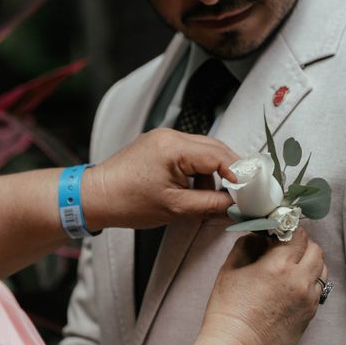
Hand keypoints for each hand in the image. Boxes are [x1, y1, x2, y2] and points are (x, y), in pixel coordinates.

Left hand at [82, 129, 238, 229]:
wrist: (96, 197)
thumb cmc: (128, 202)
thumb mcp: (175, 208)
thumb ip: (211, 204)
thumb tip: (236, 206)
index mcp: (174, 148)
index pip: (218, 155)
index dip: (238, 173)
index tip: (250, 190)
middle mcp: (171, 136)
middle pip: (215, 148)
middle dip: (231, 170)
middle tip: (243, 191)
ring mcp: (165, 138)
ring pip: (205, 150)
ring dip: (215, 172)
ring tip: (214, 196)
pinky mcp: (161, 145)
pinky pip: (190, 153)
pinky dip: (200, 170)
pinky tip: (198, 189)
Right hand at [200, 228, 325, 344]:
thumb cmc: (228, 311)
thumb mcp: (229, 270)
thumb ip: (246, 245)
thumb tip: (259, 236)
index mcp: (279, 265)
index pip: (298, 235)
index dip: (289, 229)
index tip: (279, 232)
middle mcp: (300, 280)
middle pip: (316, 250)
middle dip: (302, 244)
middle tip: (286, 247)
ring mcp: (309, 299)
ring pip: (322, 270)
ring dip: (310, 262)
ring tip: (292, 267)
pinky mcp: (311, 315)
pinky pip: (318, 290)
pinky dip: (309, 282)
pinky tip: (291, 287)